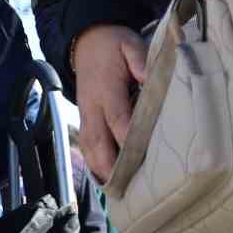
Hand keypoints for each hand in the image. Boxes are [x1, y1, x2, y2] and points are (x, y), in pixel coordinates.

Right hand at [74, 25, 148, 181]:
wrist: (85, 41)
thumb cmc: (112, 45)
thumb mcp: (128, 43)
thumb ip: (139, 60)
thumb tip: (149, 79)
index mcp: (105, 88)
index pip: (116, 118)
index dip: (127, 138)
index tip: (142, 155)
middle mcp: (92, 106)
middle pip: (97, 140)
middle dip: (110, 165)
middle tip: (127, 187)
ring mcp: (85, 114)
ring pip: (88, 147)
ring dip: (100, 168)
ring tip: (118, 190)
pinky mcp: (84, 118)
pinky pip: (86, 145)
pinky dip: (94, 163)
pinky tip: (106, 178)